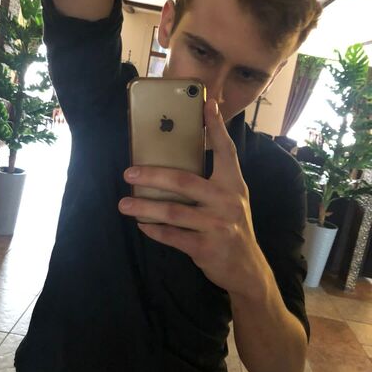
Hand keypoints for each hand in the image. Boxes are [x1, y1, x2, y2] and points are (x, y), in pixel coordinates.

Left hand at [118, 99, 270, 297]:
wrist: (247, 268)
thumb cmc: (233, 227)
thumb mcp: (232, 200)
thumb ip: (214, 181)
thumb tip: (181, 162)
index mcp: (233, 184)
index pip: (226, 150)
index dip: (216, 127)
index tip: (206, 103)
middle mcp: (227, 201)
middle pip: (184, 181)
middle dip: (153, 175)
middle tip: (128, 173)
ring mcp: (218, 225)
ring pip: (173, 212)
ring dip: (144, 207)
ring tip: (124, 204)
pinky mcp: (206, 248)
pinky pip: (173, 236)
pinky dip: (154, 231)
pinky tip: (141, 225)